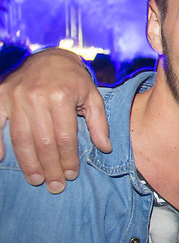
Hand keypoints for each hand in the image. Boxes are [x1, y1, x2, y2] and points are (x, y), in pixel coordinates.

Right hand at [0, 48, 109, 192]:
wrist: (50, 56)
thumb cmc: (74, 80)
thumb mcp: (93, 96)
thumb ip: (100, 123)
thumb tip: (105, 148)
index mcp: (61, 96)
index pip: (65, 137)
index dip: (68, 159)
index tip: (71, 175)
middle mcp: (36, 96)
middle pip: (43, 141)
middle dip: (50, 167)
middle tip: (54, 186)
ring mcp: (15, 96)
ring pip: (21, 138)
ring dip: (28, 163)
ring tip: (36, 179)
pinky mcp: (0, 95)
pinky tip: (2, 160)